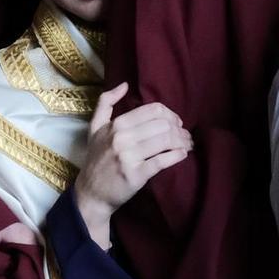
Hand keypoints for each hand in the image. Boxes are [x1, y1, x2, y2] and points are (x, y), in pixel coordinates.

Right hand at [72, 83, 192, 249]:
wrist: (90, 194)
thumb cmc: (95, 159)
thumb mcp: (94, 128)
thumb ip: (105, 103)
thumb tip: (124, 84)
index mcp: (116, 124)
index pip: (153, 110)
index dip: (170, 114)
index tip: (176, 123)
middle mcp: (122, 138)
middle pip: (163, 124)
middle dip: (179, 129)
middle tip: (186, 136)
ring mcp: (129, 157)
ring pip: (165, 140)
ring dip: (182, 141)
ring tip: (187, 145)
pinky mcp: (136, 175)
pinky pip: (162, 161)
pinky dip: (177, 156)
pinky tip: (183, 154)